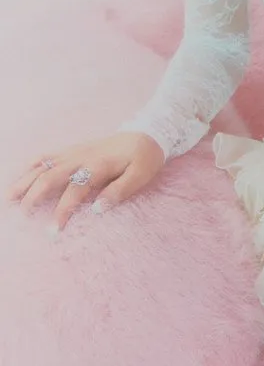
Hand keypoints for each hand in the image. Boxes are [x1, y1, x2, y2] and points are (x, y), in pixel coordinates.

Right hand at [5, 132, 165, 229]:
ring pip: (43, 165)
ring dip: (25, 181)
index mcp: (98, 166)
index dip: (61, 212)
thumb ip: (119, 191)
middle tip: (23, 217)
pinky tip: (22, 176)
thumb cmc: (145, 158)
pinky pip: (48, 155)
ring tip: (9, 198)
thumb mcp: (141, 176)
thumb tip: (98, 209)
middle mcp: (81, 157)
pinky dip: (32, 165)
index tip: (53, 232)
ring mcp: (75, 151)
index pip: (74, 191)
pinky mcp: (74, 149)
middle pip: (50, 177)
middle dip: (33, 197)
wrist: (148, 133)